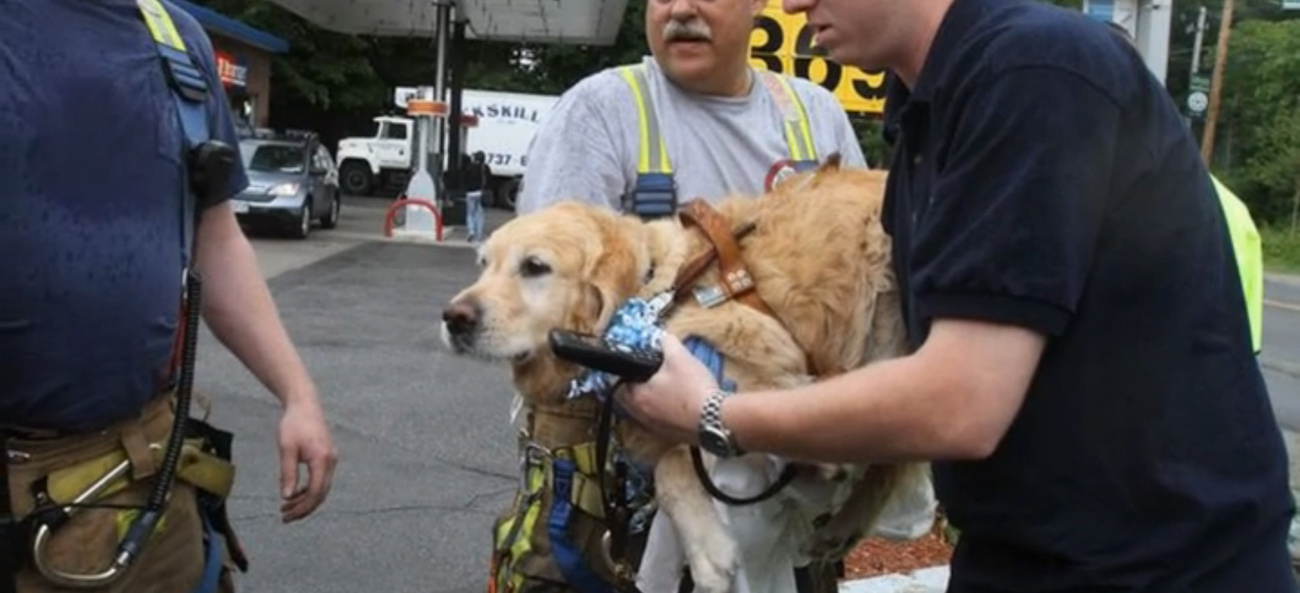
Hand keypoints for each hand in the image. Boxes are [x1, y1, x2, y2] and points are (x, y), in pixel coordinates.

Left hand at [277, 396, 337, 522]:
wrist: (305, 404)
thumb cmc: (294, 424)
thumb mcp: (286, 449)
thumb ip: (288, 474)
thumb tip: (287, 497)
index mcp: (322, 460)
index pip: (315, 492)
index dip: (302, 507)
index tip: (286, 515)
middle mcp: (331, 462)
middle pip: (320, 494)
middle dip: (304, 509)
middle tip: (285, 517)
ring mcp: (331, 460)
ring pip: (321, 489)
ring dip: (305, 501)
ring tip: (286, 508)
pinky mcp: (327, 458)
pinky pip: (320, 480)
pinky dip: (308, 490)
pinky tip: (294, 494)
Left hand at [616, 332, 719, 444]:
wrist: (717, 420)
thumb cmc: (693, 388)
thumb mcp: (680, 358)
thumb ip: (667, 344)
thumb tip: (664, 338)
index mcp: (637, 397)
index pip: (617, 385)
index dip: (624, 373)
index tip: (631, 366)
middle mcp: (642, 417)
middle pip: (629, 401)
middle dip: (636, 388)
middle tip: (646, 376)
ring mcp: (656, 429)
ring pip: (645, 413)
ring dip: (650, 402)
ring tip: (662, 389)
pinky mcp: (672, 437)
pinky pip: (661, 422)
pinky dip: (664, 413)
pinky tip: (677, 405)